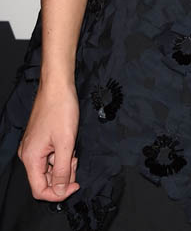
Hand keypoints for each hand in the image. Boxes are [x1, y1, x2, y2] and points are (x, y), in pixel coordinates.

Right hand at [17, 81, 79, 200]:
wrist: (58, 85)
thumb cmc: (61, 109)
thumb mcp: (66, 142)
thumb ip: (61, 169)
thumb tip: (59, 190)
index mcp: (30, 158)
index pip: (39, 190)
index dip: (58, 193)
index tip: (75, 185)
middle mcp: (28, 155)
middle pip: (44, 180)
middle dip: (63, 175)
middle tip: (75, 160)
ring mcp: (33, 146)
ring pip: (48, 167)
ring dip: (63, 164)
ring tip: (72, 149)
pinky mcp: (40, 139)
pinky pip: (49, 156)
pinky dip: (61, 154)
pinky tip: (69, 143)